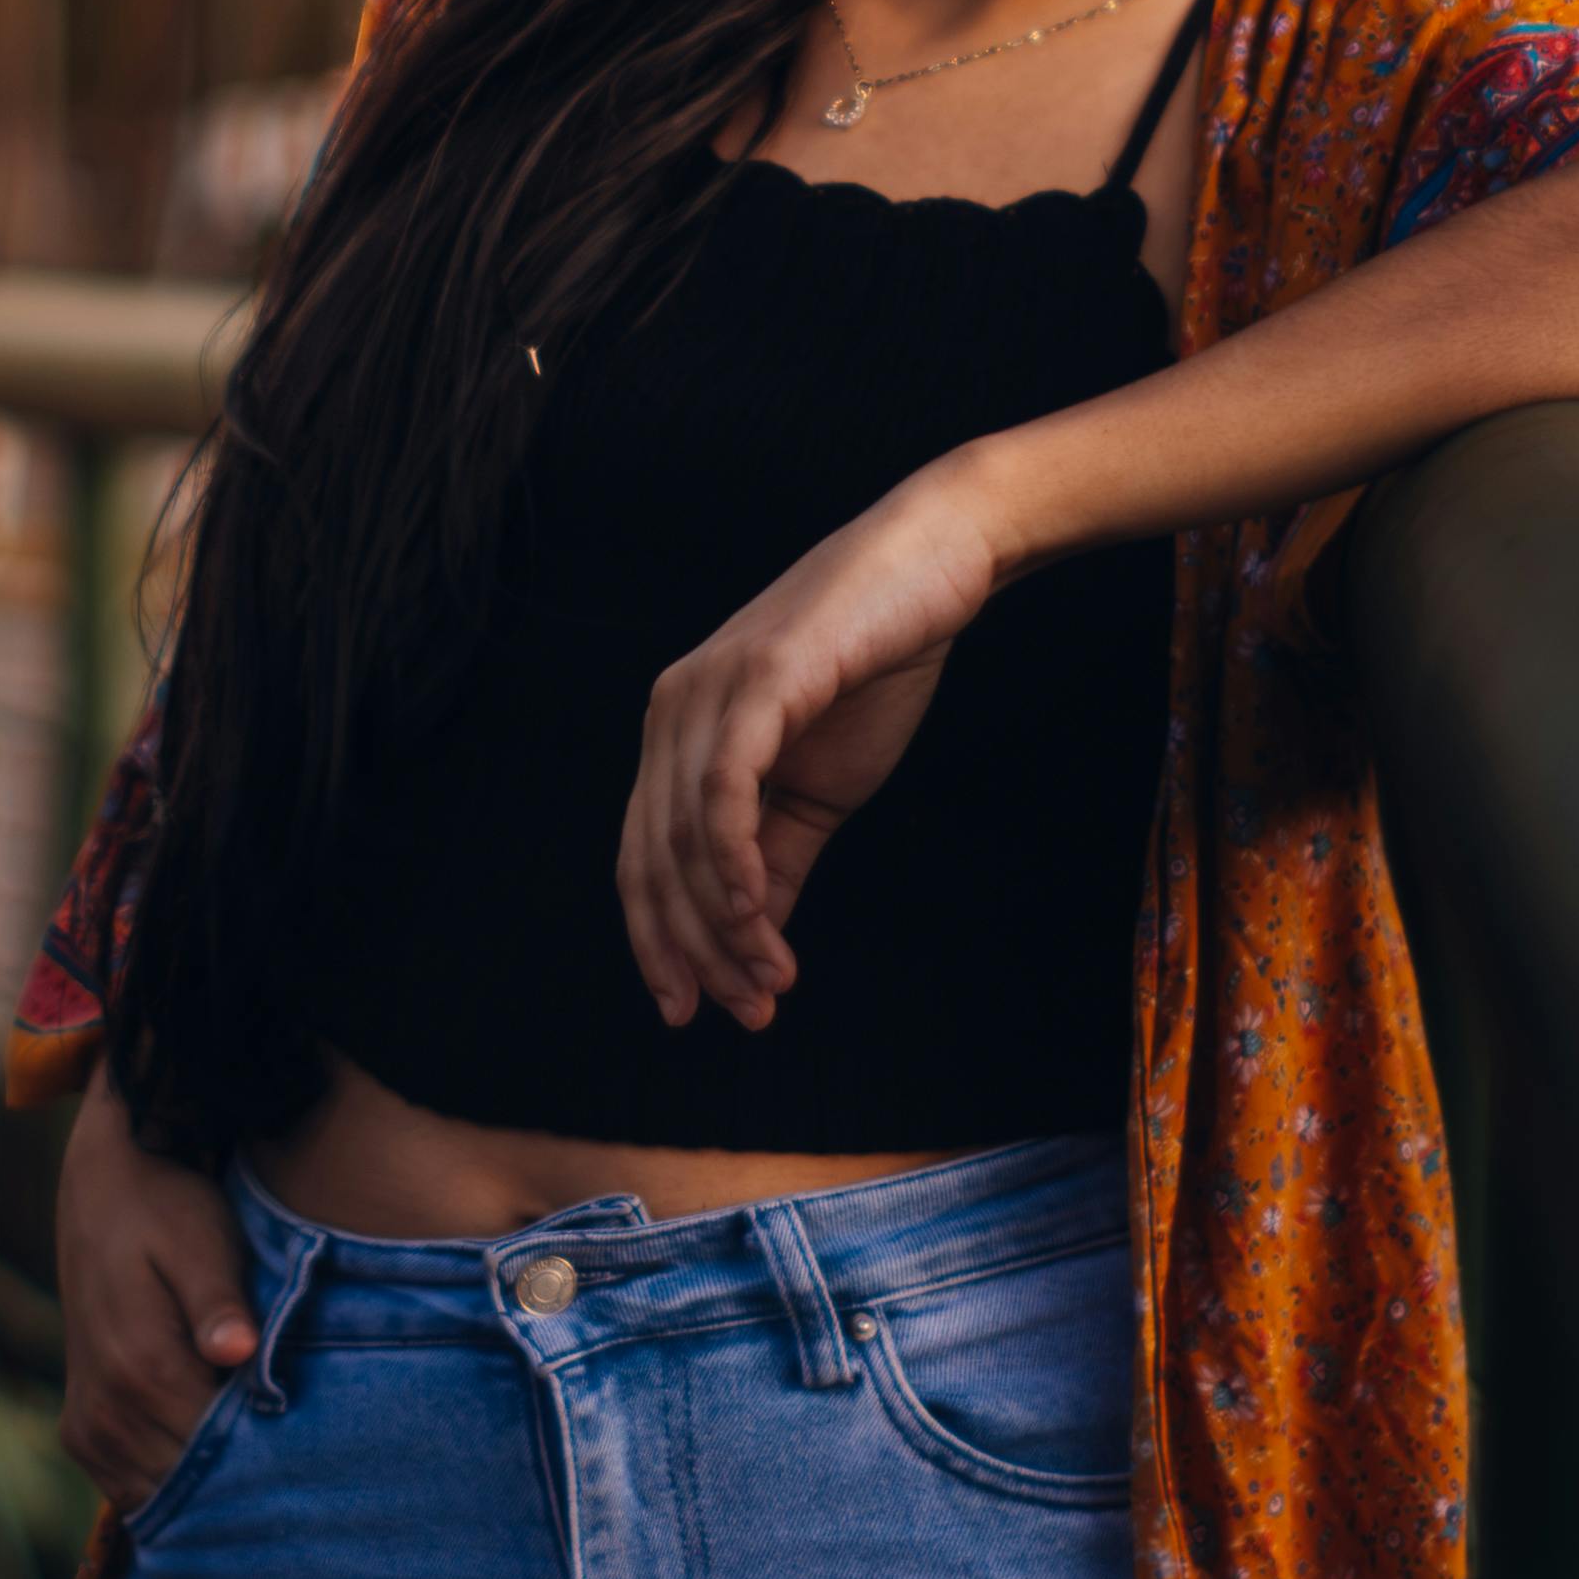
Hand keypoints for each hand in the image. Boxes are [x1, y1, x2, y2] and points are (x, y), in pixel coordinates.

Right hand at [55, 1073, 258, 1514]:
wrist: (104, 1191)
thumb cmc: (168, 1210)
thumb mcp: (202, 1241)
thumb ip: (218, 1303)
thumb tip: (238, 1353)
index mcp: (141, 1369)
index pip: (215, 1455)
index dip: (265, 1461)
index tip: (310, 1457)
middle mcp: (106, 1411)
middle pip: (188, 1486)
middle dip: (240, 1481)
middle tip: (298, 1468)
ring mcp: (88, 1429)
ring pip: (158, 1499)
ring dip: (206, 1490)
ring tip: (261, 1460)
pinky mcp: (81, 1433)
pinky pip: (130, 1490)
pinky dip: (171, 1485)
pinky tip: (216, 1457)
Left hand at [616, 459, 1001, 1034]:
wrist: (936, 564)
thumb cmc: (875, 665)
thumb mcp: (820, 785)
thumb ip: (779, 858)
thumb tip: (756, 944)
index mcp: (677, 731)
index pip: (643, 858)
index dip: (663, 944)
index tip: (700, 1013)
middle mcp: (673, 708)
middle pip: (652, 859)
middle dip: (694, 951)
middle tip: (748, 1013)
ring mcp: (708, 688)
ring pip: (684, 835)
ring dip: (723, 926)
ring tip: (770, 984)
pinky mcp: (758, 676)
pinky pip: (724, 788)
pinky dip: (732, 861)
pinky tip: (760, 916)